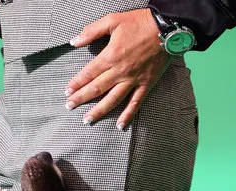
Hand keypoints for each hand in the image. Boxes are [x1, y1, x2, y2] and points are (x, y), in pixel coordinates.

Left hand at [65, 8, 173, 129]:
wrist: (168, 28)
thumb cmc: (140, 22)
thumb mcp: (112, 20)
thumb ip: (91, 31)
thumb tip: (74, 41)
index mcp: (110, 56)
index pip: (88, 73)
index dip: (76, 83)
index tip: (67, 91)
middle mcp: (120, 72)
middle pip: (96, 89)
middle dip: (81, 99)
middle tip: (69, 106)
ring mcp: (133, 80)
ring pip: (113, 100)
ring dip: (98, 111)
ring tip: (87, 120)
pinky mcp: (146, 84)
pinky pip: (136, 103)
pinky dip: (128, 115)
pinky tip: (120, 126)